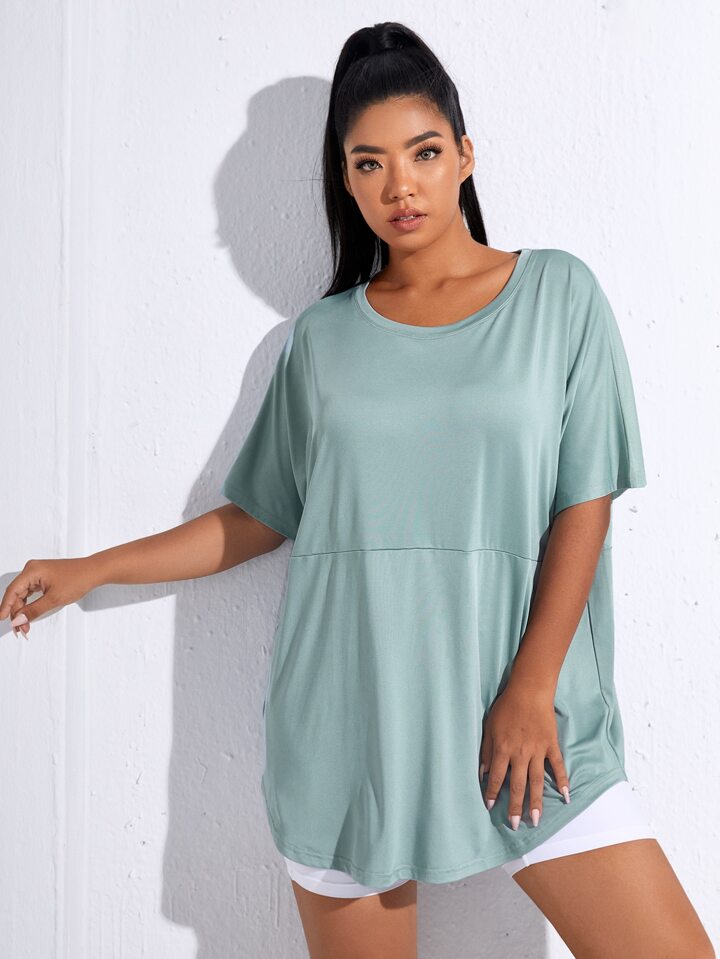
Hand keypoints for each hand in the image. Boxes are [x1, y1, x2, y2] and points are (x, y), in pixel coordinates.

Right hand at [0, 557, 98, 637]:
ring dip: (23, 610)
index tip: (1, 619)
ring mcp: (37, 573)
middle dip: (17, 613)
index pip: (12, 590)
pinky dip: (30, 604)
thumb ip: (34, 610)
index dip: (5, 606)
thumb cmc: (78, 579)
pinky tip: (29, 616)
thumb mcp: (54, 599)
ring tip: (25, 627)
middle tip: (21, 630)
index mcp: (32, 570)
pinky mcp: (42, 577)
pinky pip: (30, 592)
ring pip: (23, 594)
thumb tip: (17, 620)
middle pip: (17, 594)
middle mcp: (32, 569)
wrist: (94, 572)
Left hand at [479, 679, 569, 828]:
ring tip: (536, 820)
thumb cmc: (506, 707)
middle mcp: (520, 754)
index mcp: (503, 749)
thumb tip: (482, 772)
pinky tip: (565, 797)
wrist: (529, 691)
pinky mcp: (551, 745)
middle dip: (515, 806)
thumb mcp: (489, 726)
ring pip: (537, 781)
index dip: (492, 792)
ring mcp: (538, 751)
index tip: (490, 807)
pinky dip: (563, 781)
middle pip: (517, 785)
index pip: (495, 776)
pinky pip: (558, 766)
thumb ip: (486, 750)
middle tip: (515, 825)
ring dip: (536, 802)